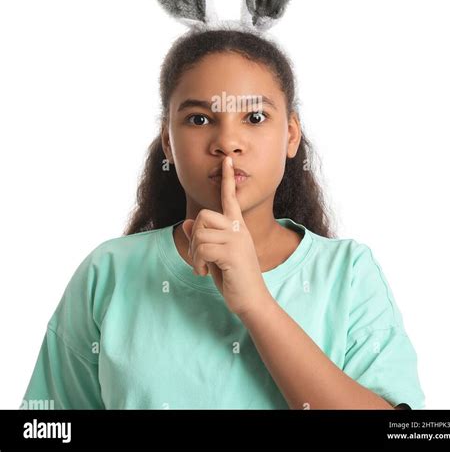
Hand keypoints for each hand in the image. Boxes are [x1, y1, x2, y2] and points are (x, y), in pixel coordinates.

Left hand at [182, 156, 271, 317]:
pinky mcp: (232, 253)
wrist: (252, 300)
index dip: (227, 178)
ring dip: (194, 254)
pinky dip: (197, 263)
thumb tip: (187, 223)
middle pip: (203, 216)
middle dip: (194, 237)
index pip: (230, 197)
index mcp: (237, 227)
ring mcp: (236, 240)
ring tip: (203, 267)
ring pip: (199, 233)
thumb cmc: (234, 278)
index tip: (226, 159)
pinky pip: (202, 248)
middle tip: (198, 257)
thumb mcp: (215, 255)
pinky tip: (204, 273)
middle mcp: (238, 229)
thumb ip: (203, 238)